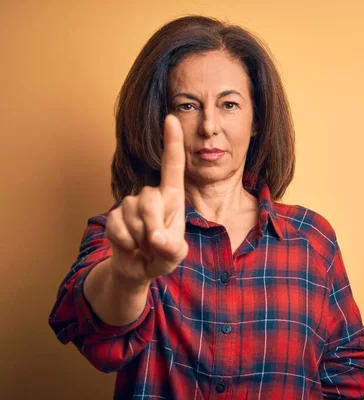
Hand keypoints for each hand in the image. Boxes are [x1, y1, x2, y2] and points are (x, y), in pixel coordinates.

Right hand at [105, 114, 188, 284]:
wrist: (138, 268)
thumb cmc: (162, 254)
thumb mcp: (175, 255)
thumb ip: (172, 248)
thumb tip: (156, 238)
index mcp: (171, 197)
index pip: (172, 166)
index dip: (172, 142)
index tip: (172, 118)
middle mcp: (150, 195)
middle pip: (150, 199)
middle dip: (153, 224)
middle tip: (155, 243)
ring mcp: (129, 204)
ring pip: (133, 214)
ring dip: (140, 237)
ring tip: (144, 245)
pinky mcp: (113, 216)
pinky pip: (118, 227)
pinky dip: (126, 243)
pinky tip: (130, 246)